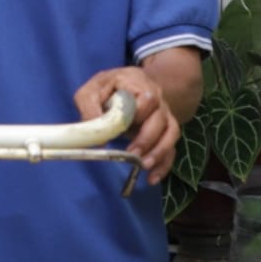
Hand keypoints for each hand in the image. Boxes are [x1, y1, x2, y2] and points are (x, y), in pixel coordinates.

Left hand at [73, 66, 177, 184]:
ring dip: (159, 152)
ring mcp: (162, 115)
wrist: (124, 86)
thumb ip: (89, 109)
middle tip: (132, 155)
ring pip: (171, 133)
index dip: (138, 114)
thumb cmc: (105, 89)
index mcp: (138, 84)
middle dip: (148, 139)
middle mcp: (156, 98)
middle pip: (161, 119)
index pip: (148, 99)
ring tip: (144, 167)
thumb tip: (99, 139)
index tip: (123, 126)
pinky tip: (152, 178)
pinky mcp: (163, 131)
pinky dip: (164, 164)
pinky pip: (171, 147)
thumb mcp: (89, 92)